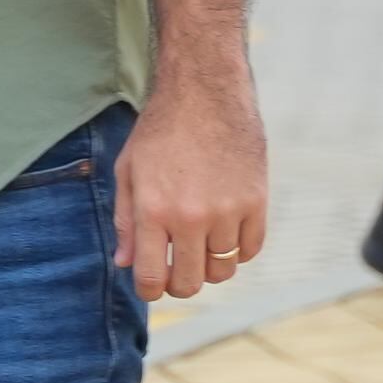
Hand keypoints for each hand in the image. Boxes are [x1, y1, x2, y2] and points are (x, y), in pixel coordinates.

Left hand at [115, 72, 268, 299]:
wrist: (204, 94)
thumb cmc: (158, 132)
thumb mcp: (128, 171)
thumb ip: (125, 220)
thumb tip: (125, 264)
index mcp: (154, 210)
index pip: (153, 277)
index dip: (150, 289)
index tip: (150, 286)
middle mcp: (192, 217)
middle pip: (191, 282)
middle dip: (179, 283)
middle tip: (175, 269)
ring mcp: (228, 212)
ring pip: (223, 270)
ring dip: (209, 264)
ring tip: (198, 242)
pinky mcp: (257, 203)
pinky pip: (250, 250)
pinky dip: (237, 250)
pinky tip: (223, 232)